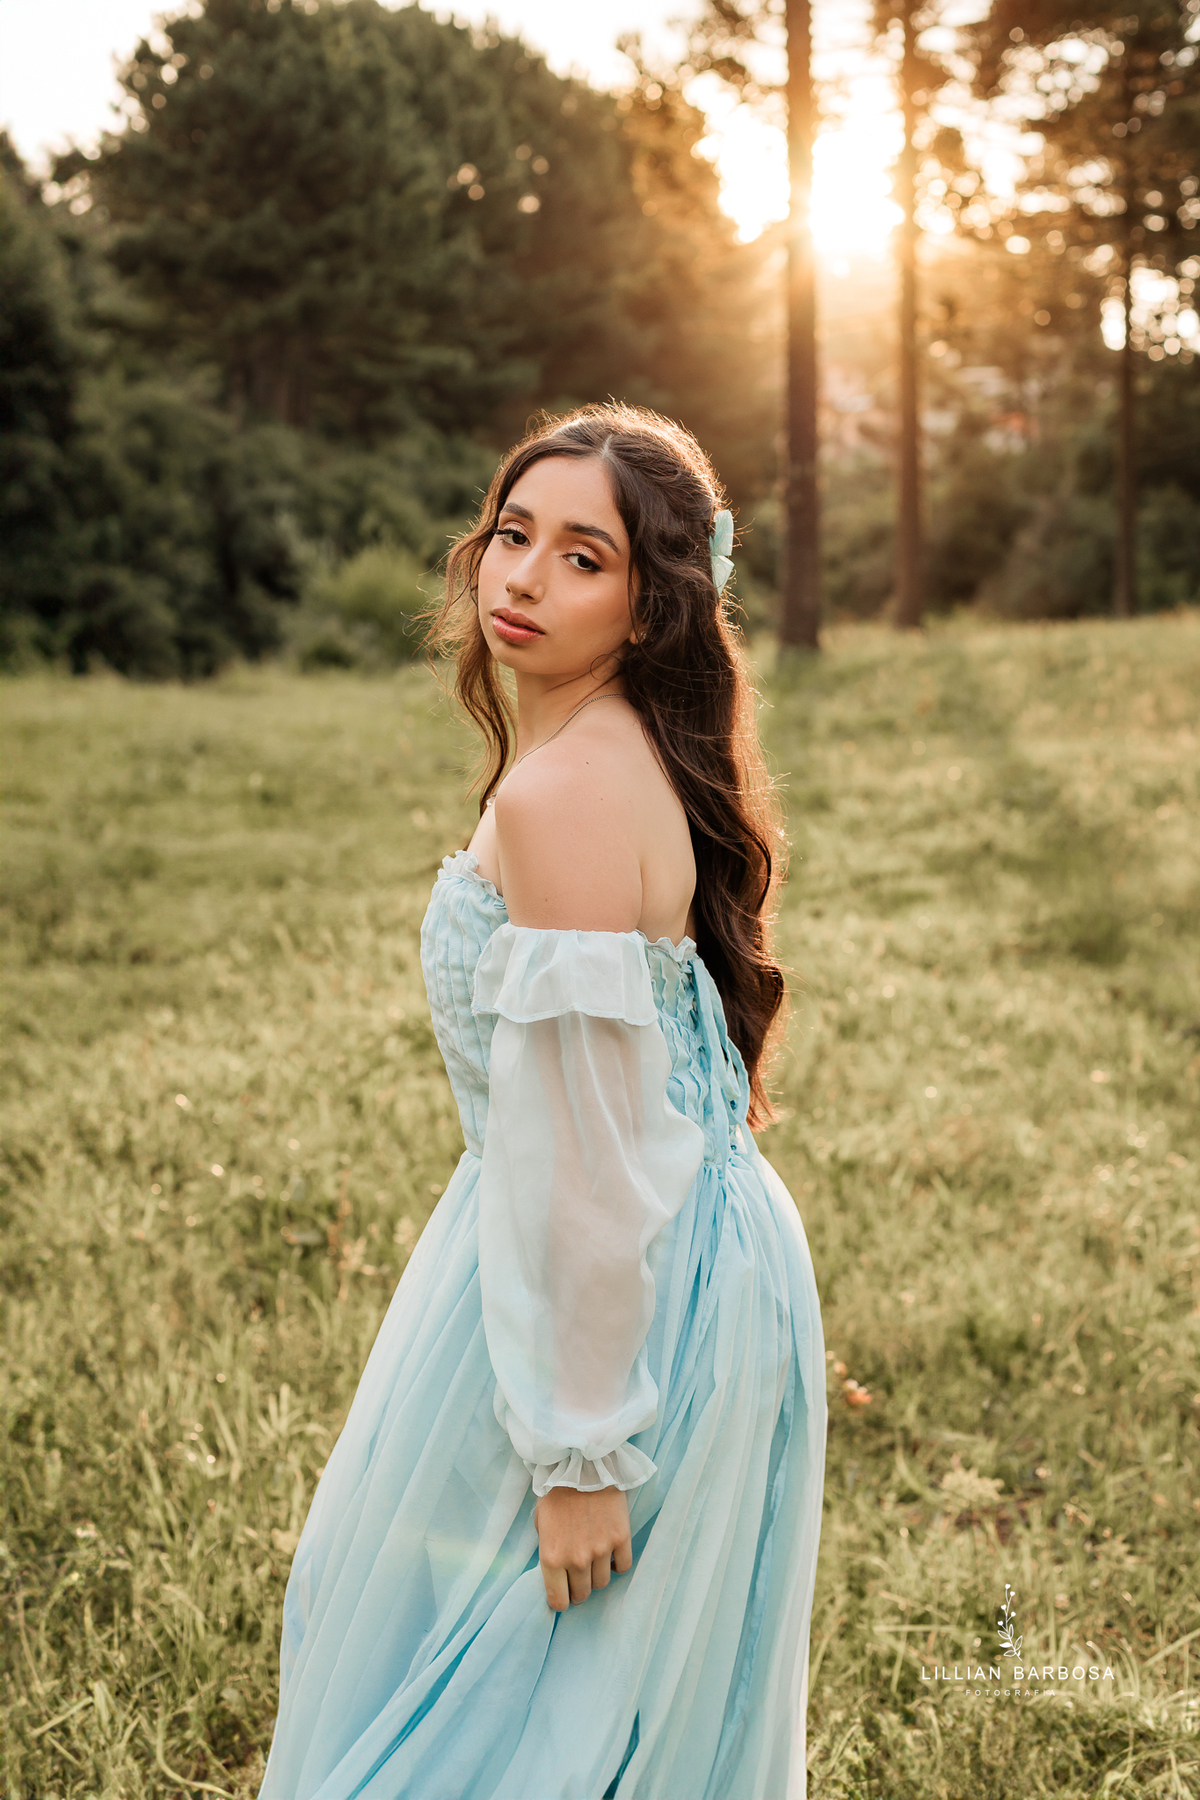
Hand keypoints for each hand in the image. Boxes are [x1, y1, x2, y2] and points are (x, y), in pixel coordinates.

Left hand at [534, 1484, 632, 1612]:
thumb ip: (549, 1551)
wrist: (580, 1464)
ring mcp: (600, 1550)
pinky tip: (611, 1554)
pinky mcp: (620, 1537)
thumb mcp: (540, 1524)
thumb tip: (556, 1572)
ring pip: (603, 1583)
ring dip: (598, 1576)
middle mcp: (576, 1559)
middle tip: (579, 1577)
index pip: (558, 1601)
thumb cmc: (555, 1492)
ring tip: (595, 1561)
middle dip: (579, 1589)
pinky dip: (618, 1564)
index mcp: (552, 1558)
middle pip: (583, 1594)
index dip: (561, 1601)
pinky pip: (623, 1566)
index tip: (564, 1594)